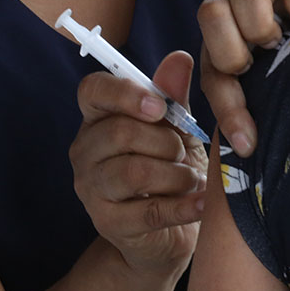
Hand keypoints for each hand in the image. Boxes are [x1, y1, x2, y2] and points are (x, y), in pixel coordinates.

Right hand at [69, 51, 207, 276]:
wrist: (171, 233)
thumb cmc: (171, 170)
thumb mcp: (178, 130)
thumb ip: (174, 98)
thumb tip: (179, 58)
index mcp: (98, 118)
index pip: (93, 91)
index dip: (125, 94)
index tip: (160, 107)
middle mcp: (86, 151)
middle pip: (119, 133)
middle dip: (165, 141)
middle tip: (185, 152)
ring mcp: (92, 189)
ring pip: (133, 171)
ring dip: (176, 174)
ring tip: (192, 179)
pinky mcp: (109, 224)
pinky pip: (150, 210)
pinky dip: (184, 206)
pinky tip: (203, 202)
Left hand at [197, 0, 289, 157]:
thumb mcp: (273, 62)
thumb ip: (260, 93)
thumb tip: (259, 157)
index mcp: (220, 33)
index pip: (211, 72)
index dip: (227, 110)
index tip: (249, 145)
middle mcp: (232, 1)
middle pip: (209, 16)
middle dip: (232, 51)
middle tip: (260, 67)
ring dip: (261, 22)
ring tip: (286, 40)